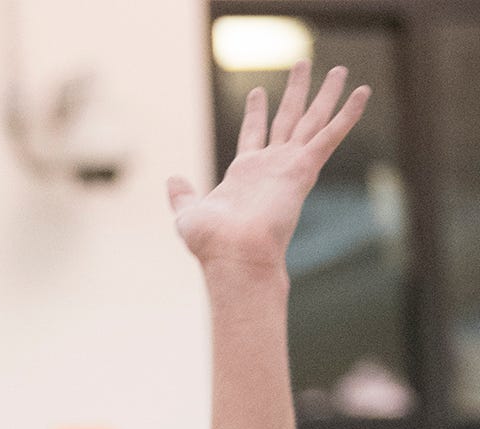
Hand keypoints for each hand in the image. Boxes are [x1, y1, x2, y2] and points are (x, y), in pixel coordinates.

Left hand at [168, 62, 369, 275]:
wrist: (235, 257)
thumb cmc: (212, 245)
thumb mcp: (188, 214)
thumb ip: (183, 195)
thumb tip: (172, 180)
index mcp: (245, 174)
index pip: (253, 134)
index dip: (255, 112)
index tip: (257, 92)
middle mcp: (271, 167)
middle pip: (288, 119)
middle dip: (296, 92)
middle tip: (303, 63)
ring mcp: (289, 166)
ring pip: (313, 120)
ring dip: (327, 94)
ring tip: (340, 69)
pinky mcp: (304, 169)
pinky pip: (330, 135)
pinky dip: (348, 114)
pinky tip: (363, 93)